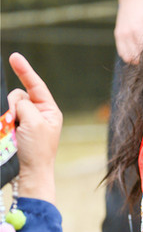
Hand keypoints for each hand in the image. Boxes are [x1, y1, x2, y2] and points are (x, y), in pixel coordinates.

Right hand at [7, 53, 62, 202]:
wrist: (29, 175)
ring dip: (8, 116)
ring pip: (9, 107)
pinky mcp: (14, 132)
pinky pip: (4, 117)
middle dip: (14, 105)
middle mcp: (38, 115)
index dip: (25, 70)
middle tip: (16, 123)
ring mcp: (25, 124)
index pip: (36, 85)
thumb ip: (24, 104)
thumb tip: (14, 102)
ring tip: (13, 133)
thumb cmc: (37, 150)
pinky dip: (4, 121)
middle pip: (19, 96)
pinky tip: (7, 131)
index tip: (14, 57)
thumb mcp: (35, 121)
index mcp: (50, 111)